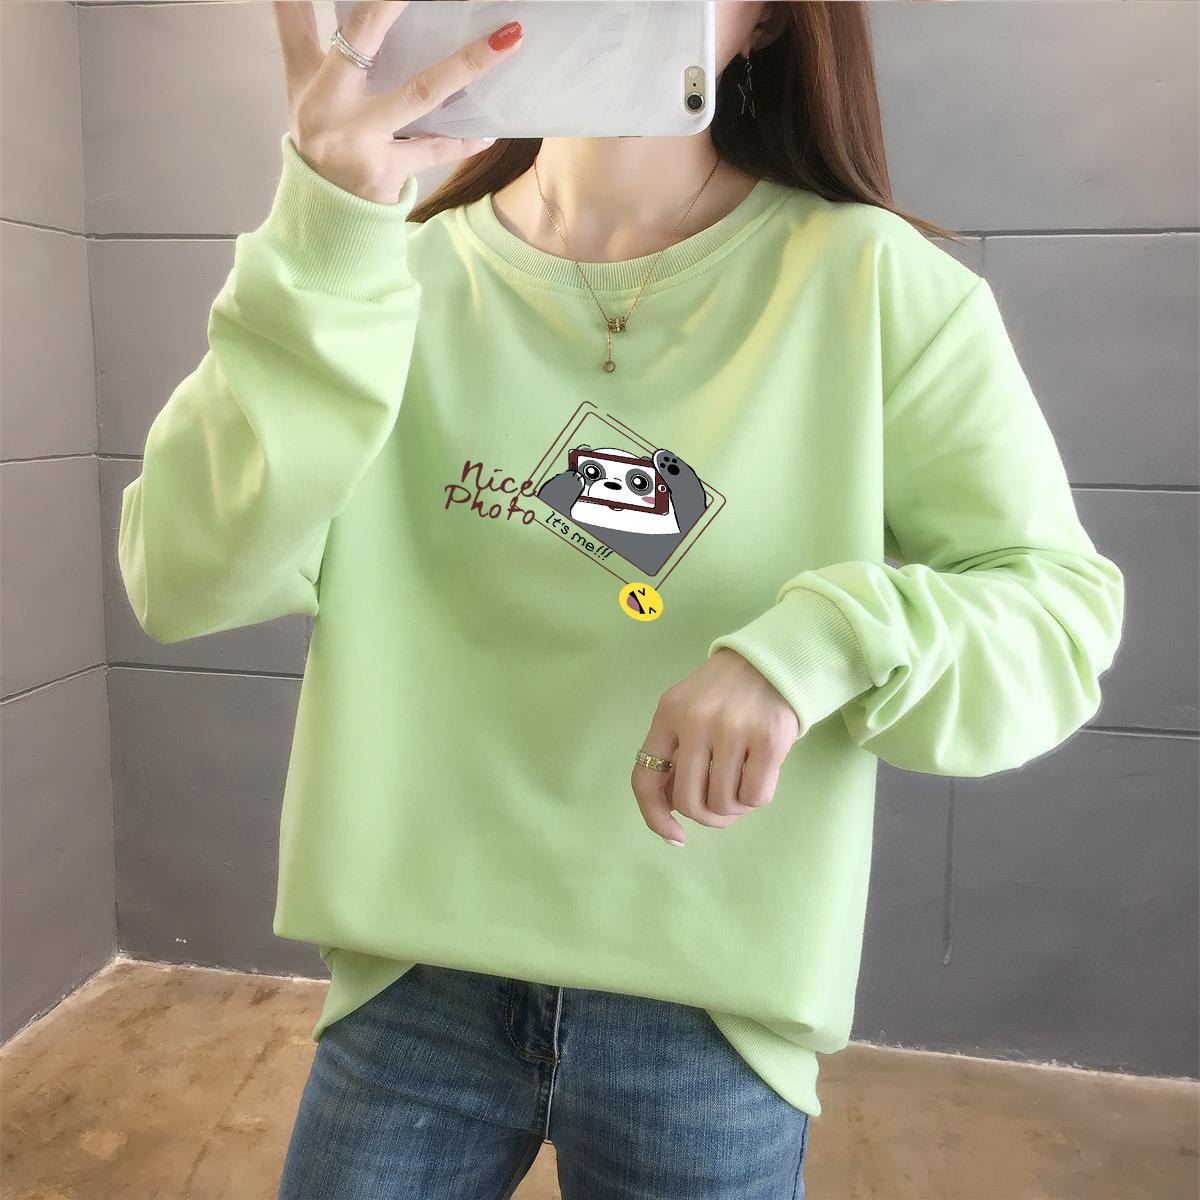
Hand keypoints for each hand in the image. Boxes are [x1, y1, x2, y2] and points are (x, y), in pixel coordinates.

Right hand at [272, 1, 523, 203]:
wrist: (323, 207)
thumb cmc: (317, 131)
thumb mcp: (300, 79)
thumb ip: (296, 26)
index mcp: (317, 79)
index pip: (341, 26)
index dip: (374, 2)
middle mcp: (334, 106)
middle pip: (368, 43)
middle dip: (394, 6)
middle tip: (459, 6)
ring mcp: (361, 141)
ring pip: (419, 94)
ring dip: (465, 66)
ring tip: (507, 41)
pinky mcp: (386, 173)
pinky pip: (434, 151)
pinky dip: (462, 141)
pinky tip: (488, 131)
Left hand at [631, 649, 800, 846]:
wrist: (771, 660)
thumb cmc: (724, 694)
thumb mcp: (686, 710)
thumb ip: (675, 753)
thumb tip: (669, 810)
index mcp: (667, 714)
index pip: (645, 779)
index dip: (655, 817)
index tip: (675, 836)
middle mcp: (696, 721)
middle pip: (689, 802)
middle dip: (705, 816)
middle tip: (720, 808)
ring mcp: (733, 729)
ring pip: (723, 804)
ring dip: (734, 807)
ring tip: (741, 782)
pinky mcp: (769, 739)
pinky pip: (755, 796)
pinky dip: (756, 797)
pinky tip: (759, 775)